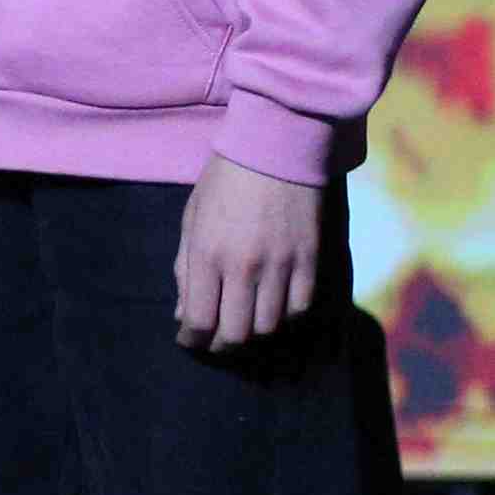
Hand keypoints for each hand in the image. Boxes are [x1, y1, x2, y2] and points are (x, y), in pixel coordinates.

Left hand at [175, 159, 321, 350]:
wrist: (277, 148)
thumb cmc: (225, 180)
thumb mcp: (192, 219)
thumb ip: (186, 269)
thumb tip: (183, 314)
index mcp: (207, 254)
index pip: (199, 320)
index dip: (192, 341)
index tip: (189, 342)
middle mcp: (245, 266)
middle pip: (236, 333)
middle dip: (220, 347)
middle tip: (214, 343)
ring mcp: (282, 265)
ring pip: (269, 326)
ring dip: (252, 333)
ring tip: (241, 327)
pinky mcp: (312, 260)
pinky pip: (300, 308)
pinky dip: (285, 317)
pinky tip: (273, 310)